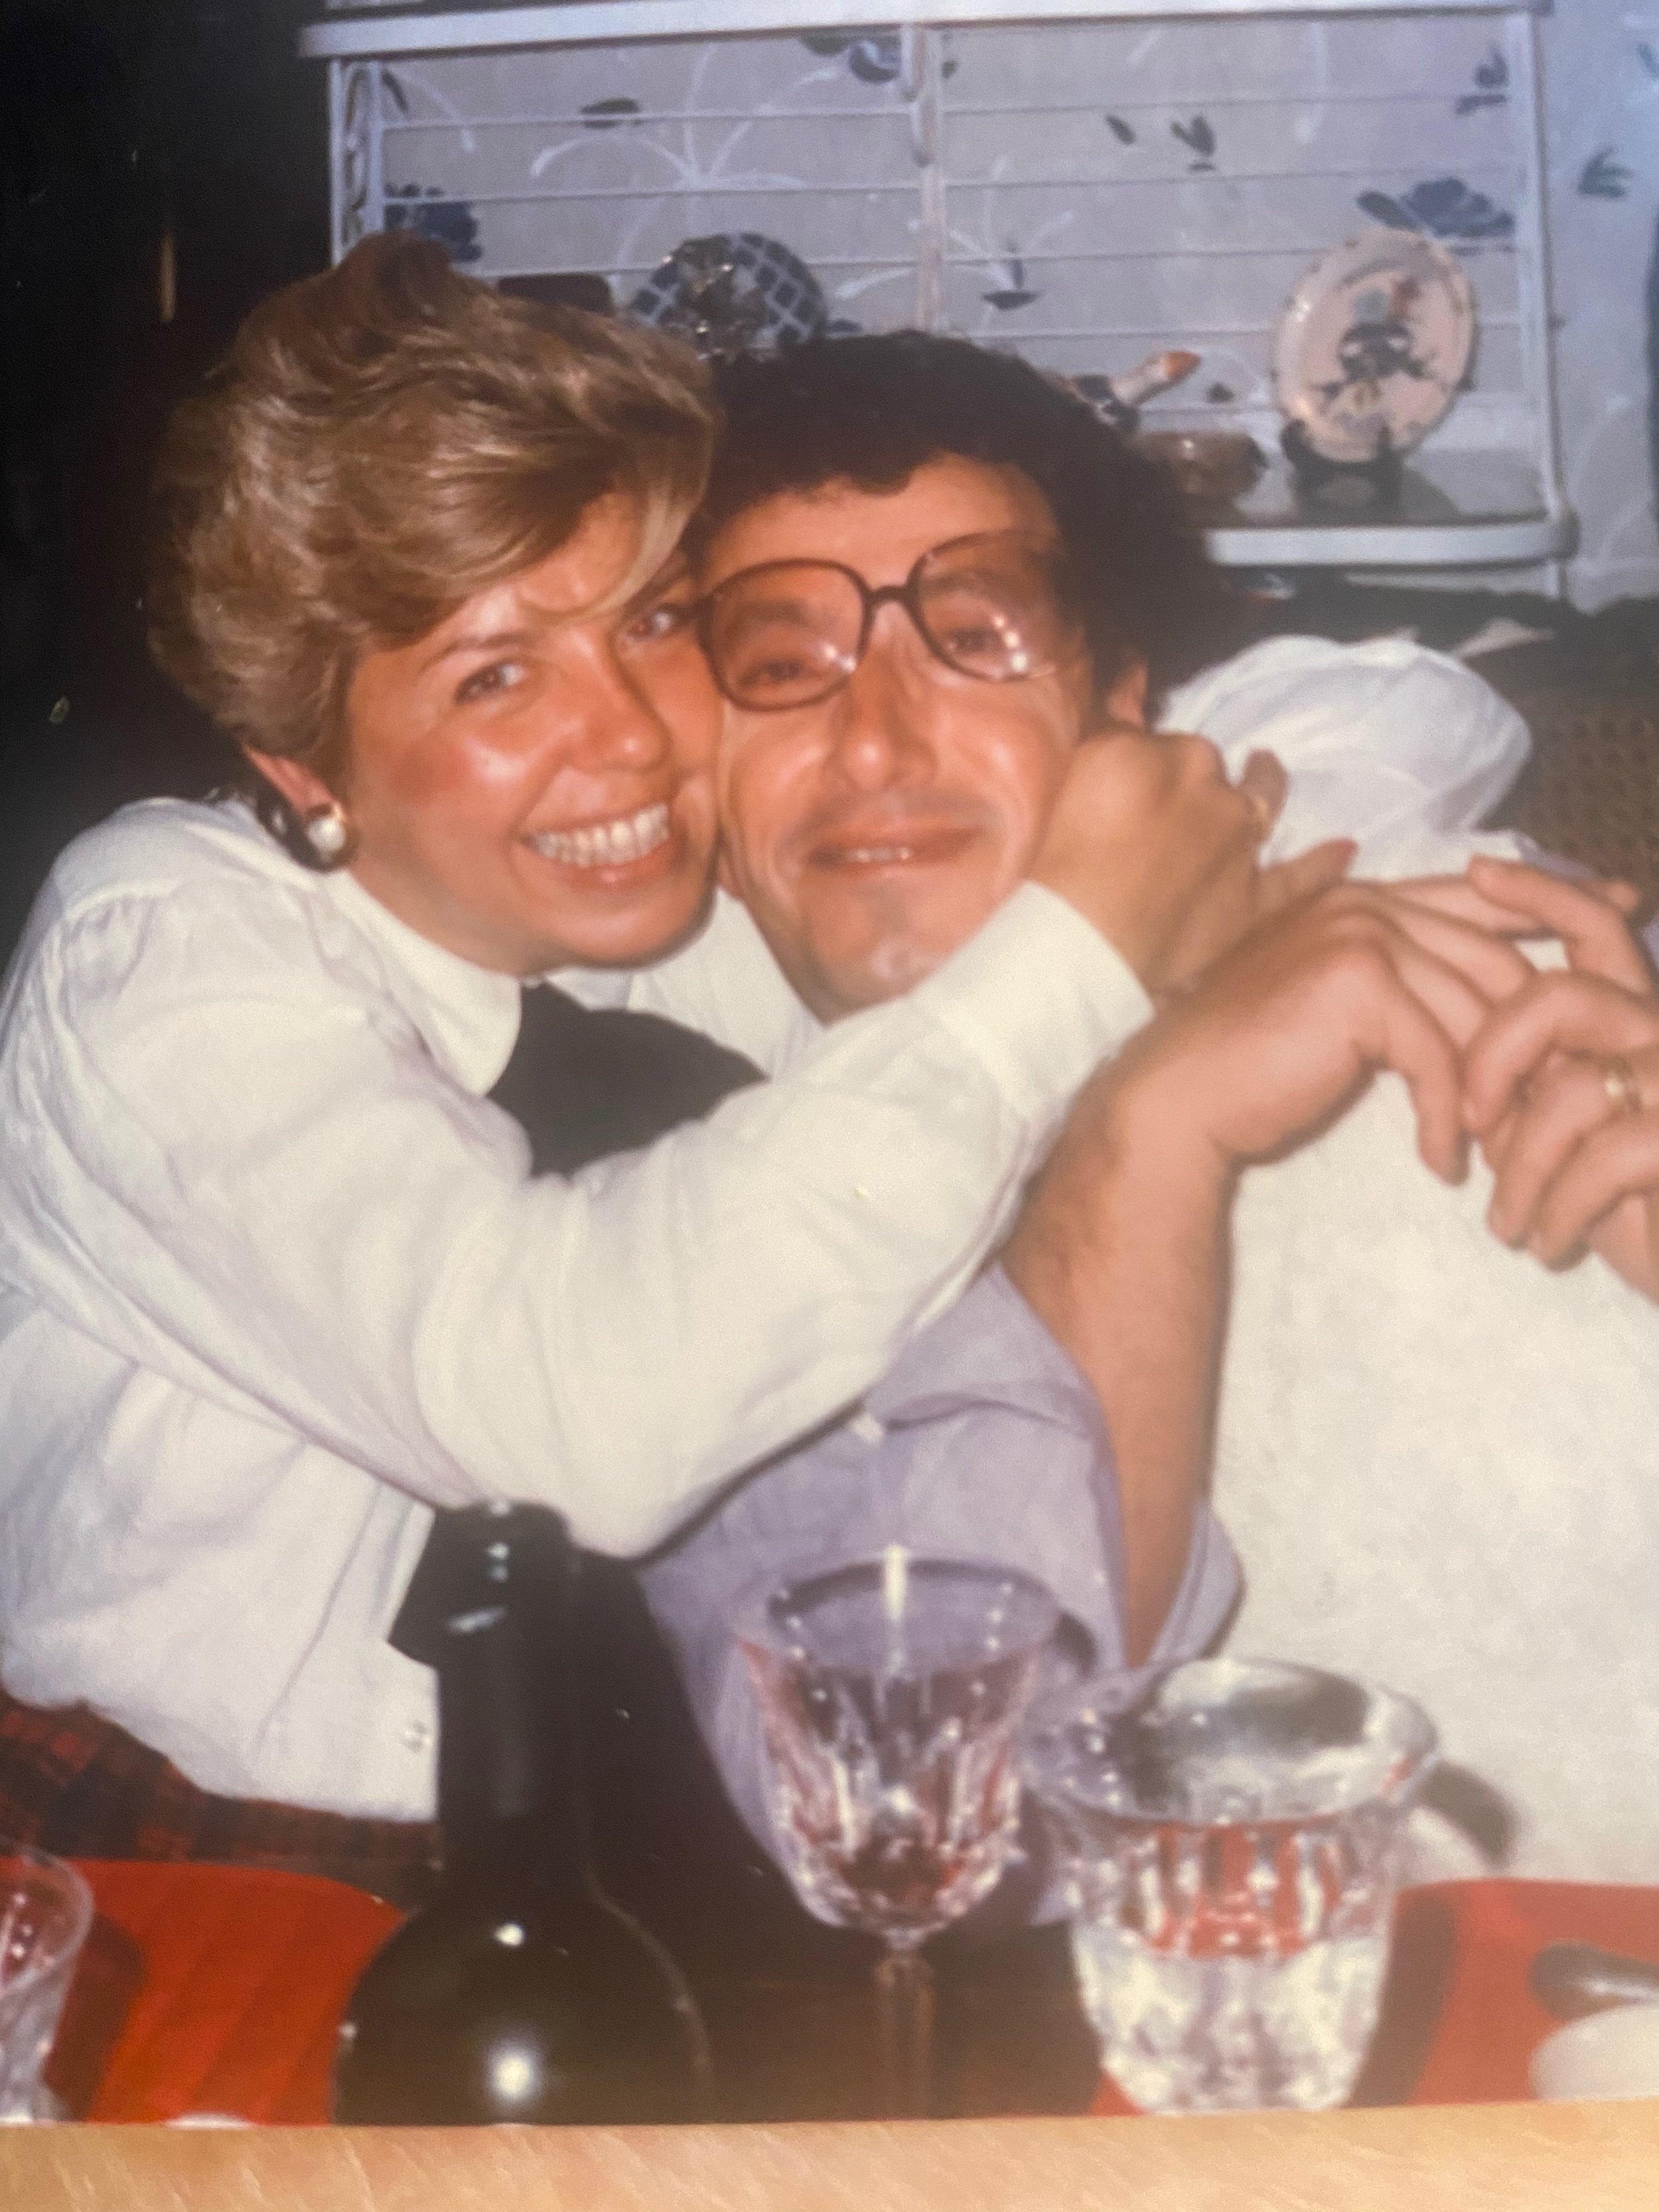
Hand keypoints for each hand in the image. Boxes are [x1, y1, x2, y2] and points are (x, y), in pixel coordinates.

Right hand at [1028, 730, 1353, 994]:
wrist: (1084, 940)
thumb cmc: (1058, 860)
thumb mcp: (1074, 773)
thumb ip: (1107, 735)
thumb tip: (1127, 696)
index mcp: (1158, 752)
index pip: (1156, 741)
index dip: (1142, 760)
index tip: (1127, 780)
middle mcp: (1207, 786)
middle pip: (1207, 766)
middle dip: (1192, 777)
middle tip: (1166, 801)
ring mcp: (1238, 844)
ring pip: (1260, 801)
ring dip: (1263, 782)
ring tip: (1266, 767)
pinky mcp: (1251, 901)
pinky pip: (1298, 878)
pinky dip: (1322, 862)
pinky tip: (1346, 848)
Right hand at [1106, 878, 1541, 1184]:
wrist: (1178, 1098)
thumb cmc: (1248, 1063)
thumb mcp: (1334, 1002)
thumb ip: (1393, 972)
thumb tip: (1458, 978)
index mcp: (1365, 896)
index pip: (1484, 896)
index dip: (1558, 905)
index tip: (1624, 913)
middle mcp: (1368, 902)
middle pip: (1497, 962)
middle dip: (1534, 1039)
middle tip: (1551, 1107)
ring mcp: (1362, 936)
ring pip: (1476, 1014)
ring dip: (1492, 1094)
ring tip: (1498, 1152)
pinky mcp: (1358, 985)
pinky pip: (1439, 1057)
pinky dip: (1446, 1120)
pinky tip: (1440, 1163)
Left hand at [1459, 857, 1658, 1297]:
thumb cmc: (1621, 1211)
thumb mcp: (1556, 1135)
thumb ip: (1520, 1079)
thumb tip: (1441, 1050)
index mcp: (1638, 1020)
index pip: (1593, 928)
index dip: (1539, 892)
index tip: (1478, 870)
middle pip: (1559, 999)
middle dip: (1491, 1060)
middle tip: (1467, 1122)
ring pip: (1569, 1092)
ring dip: (1521, 1171)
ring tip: (1509, 1223)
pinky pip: (1603, 1158)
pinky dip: (1554, 1209)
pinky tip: (1545, 1243)